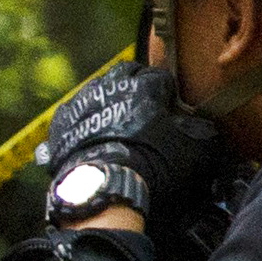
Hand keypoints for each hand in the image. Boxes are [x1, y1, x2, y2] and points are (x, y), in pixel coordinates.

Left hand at [38, 56, 232, 227]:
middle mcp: (109, 87)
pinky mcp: (60, 124)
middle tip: (142, 102)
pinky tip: (89, 130)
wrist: (103, 187)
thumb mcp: (194, 149)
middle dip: (134, 82)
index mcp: (143, 86)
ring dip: (107, 97)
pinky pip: (72, 112)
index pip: (158, 75)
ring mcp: (80, 104)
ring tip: (115, 115)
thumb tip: (201, 124)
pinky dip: (83, 117)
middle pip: (124, 73)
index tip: (169, 103)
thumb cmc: (154, 165)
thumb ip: (201, 129)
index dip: (165, 89)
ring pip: (96, 89)